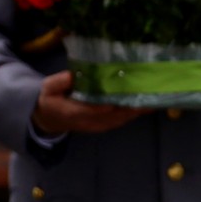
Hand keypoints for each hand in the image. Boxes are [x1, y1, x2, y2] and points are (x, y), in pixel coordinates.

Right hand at [32, 70, 149, 136]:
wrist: (50, 120)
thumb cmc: (50, 100)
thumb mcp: (48, 88)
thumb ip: (59, 82)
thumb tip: (72, 75)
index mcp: (74, 112)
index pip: (95, 109)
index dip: (111, 103)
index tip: (124, 93)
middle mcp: (91, 122)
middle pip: (115, 115)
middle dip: (132, 105)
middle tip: (148, 91)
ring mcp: (99, 125)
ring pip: (122, 119)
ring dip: (137, 110)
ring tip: (153, 96)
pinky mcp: (105, 125)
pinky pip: (122, 120)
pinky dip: (134, 113)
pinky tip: (146, 104)